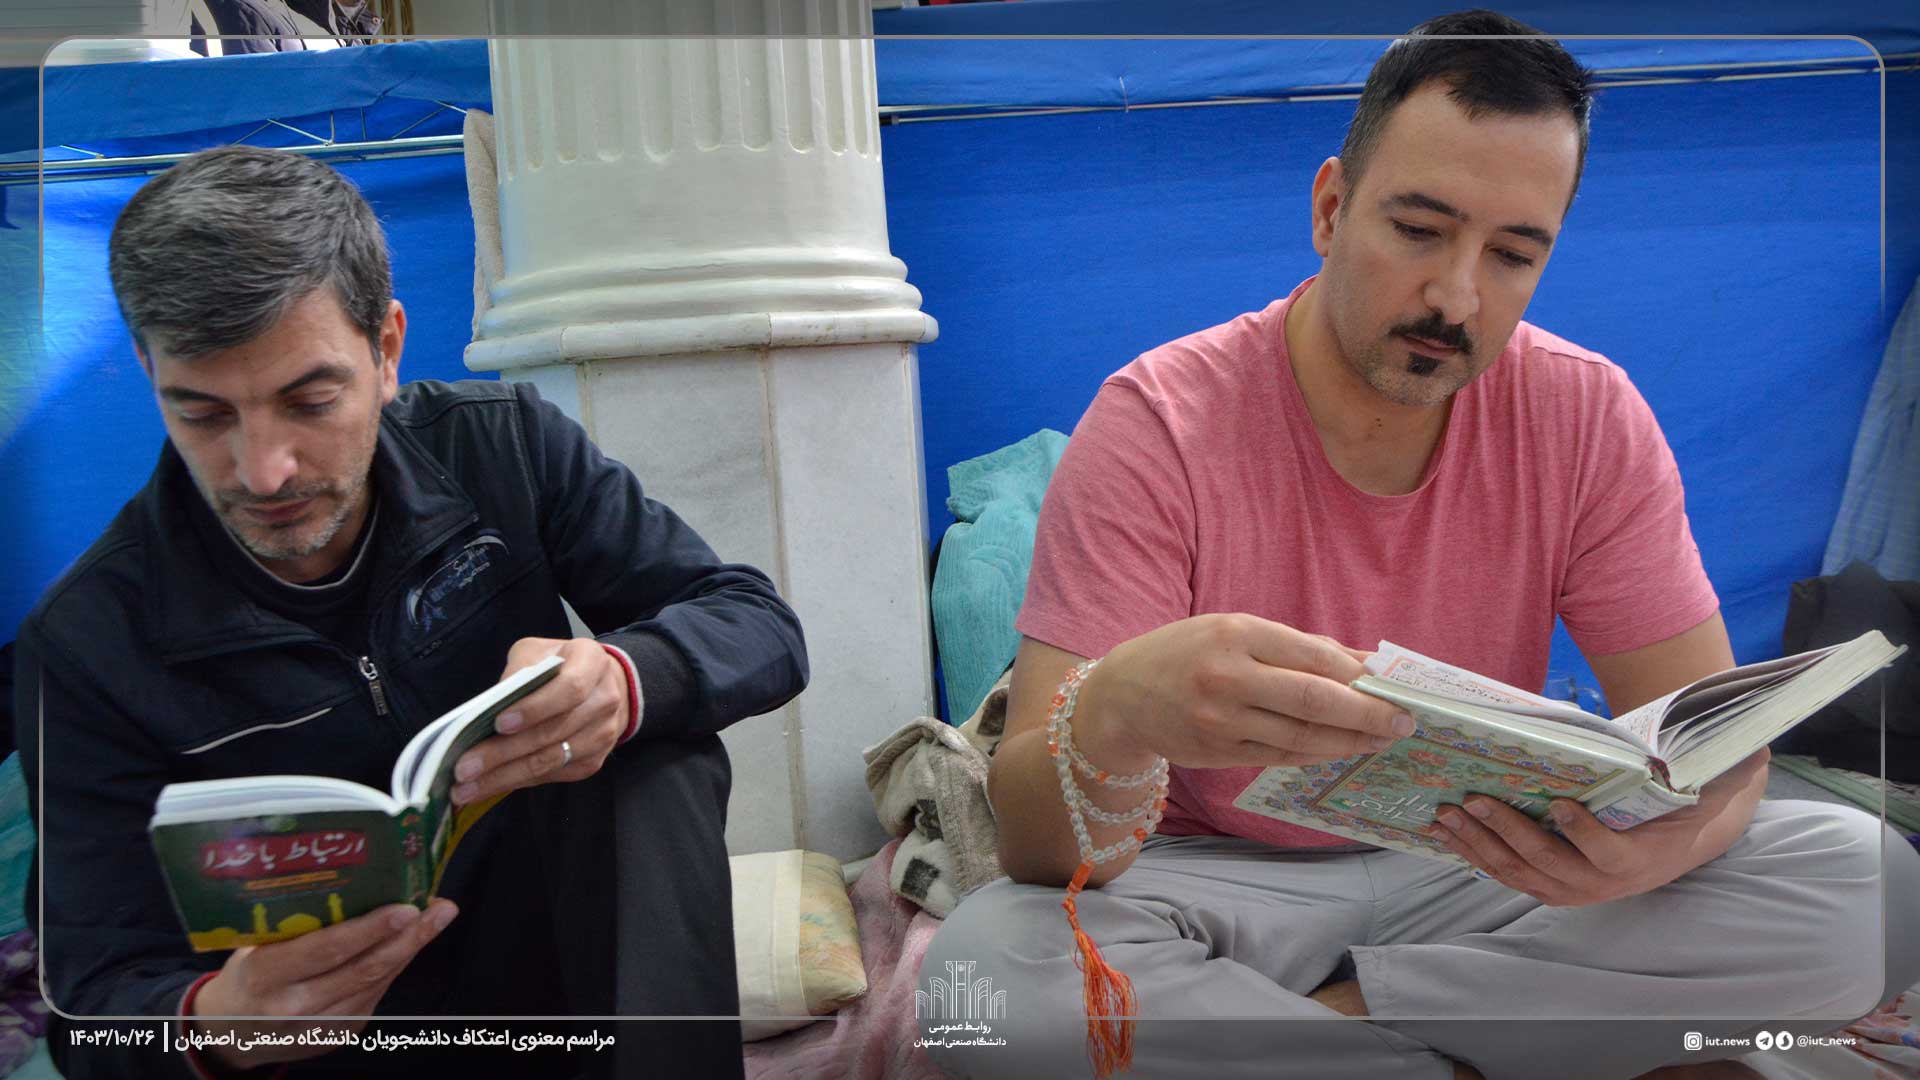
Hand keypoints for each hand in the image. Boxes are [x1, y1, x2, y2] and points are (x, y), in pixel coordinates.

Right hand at [191, 900, 457, 1068]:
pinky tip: (410, 942)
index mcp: (265, 977)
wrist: (230, 1035)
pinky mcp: (338, 1036)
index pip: (325, 951)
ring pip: (375, 983)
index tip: (406, 908)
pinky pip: (374, 995)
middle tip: (439, 908)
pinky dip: (393, 966)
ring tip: (436, 917)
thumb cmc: (246, 975)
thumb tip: (353, 881)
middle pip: (363, 969)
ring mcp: (319, 1027)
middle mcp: (294, 1007)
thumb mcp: (252, 947)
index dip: (369, 930)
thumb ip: (294, 925)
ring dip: (409, 949)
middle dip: (408, 937)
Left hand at [450, 637, 629, 805]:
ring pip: (550, 761)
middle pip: (553, 732)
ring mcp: (602, 735)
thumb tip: (488, 708)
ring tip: (468, 786)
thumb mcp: (537, 652)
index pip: (569, 689)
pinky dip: (517, 782)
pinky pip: (552, 775)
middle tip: (465, 767)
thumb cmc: (561, 665)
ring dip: (505, 776)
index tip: (499, 723)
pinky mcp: (593, 761)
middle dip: (504, 752)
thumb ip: (517, 671)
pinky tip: (489, 785)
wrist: (604, 686)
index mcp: (592, 664)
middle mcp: (605, 700)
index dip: (534, 708)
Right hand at [1079, 613, 1414, 769]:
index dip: (1358, 675)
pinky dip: (1316, 754)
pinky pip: (1279, 756)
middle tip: (1403, 722)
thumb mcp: (1236, 631)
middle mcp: (1226, 677)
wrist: (1122, 695)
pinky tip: (1340, 749)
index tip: (1393, 685)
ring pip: (1300, 737)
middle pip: (1312, 701)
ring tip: (1380, 739)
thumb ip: (1297, 647)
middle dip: (1366, 714)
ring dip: (1348, 741)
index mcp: (1235, 634)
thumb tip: (1364, 664)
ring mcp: (1220, 720)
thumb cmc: (1189, 653)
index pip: (1312, 656)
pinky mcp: (1217, 753)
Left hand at [1425, 747, 1770, 905]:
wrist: (1680, 840)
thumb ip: (1704, 771)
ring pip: (1518, 874)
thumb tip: (1740, 744)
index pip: (1608, 853)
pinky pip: (1506, 875)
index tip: (1563, 804)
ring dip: (1479, 845)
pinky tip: (1447, 835)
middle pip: (1548, 863)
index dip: (1584, 833)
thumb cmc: (1680, 805)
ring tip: (1447, 815)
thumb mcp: (1696, 789)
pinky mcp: (1549, 886)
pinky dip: (1474, 856)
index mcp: (1638, 861)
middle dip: (1506, 831)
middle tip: (1474, 800)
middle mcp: (1601, 884)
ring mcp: (1572, 889)